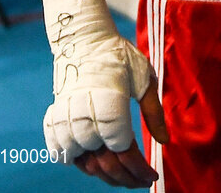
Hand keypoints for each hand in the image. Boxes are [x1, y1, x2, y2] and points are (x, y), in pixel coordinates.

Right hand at [42, 0, 168, 187]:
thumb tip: (164, 142)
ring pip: (87, 165)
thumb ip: (154, 112)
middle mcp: (86, 118)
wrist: (83, 42)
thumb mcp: (144, 78)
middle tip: (142, 181)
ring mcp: (68, 122)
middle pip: (106, 164)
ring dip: (107, 177)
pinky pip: (67, 157)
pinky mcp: (56, 123)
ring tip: (125, 177)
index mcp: (110, 105)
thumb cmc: (119, 57)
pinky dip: (85, 167)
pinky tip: (102, 166)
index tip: (152, 176)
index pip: (125, 152)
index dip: (140, 169)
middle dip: (127, 178)